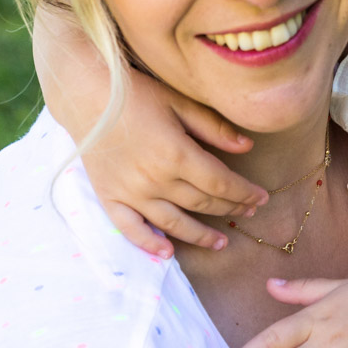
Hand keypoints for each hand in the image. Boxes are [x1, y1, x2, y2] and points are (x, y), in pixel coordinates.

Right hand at [81, 74, 268, 257]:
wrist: (86, 96)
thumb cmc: (137, 95)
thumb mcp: (180, 103)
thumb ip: (214, 128)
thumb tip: (247, 148)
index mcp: (177, 154)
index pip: (220, 183)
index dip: (244, 193)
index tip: (262, 198)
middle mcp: (155, 179)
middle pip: (201, 202)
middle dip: (229, 209)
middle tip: (248, 213)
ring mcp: (131, 192)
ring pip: (173, 222)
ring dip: (200, 235)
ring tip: (221, 243)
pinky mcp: (110, 198)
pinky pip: (131, 229)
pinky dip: (149, 244)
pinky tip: (168, 253)